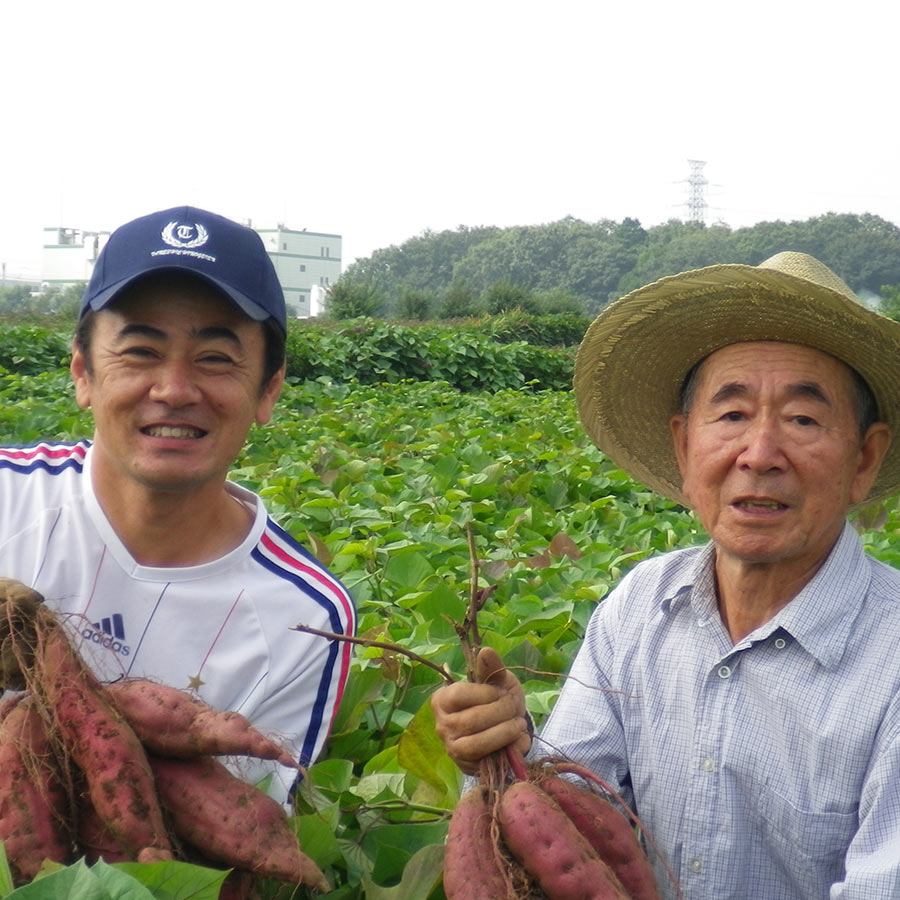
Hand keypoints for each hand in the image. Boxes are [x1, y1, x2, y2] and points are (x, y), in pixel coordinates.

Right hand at [431, 647, 529, 773]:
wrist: (505, 726)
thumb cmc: (497, 699)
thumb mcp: (497, 680)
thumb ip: (491, 667)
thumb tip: (485, 651)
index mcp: (442, 699)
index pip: (462, 694)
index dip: (488, 693)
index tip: (504, 692)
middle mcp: (441, 725)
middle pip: (472, 720)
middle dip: (501, 713)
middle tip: (515, 708)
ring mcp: (452, 748)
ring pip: (477, 743)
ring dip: (505, 733)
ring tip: (519, 725)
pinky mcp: (467, 767)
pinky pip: (488, 762)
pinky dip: (509, 751)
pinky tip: (519, 740)